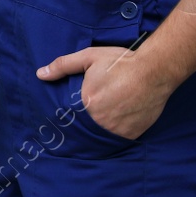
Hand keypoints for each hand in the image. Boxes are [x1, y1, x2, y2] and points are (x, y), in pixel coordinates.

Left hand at [38, 46, 173, 139]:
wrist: (155, 71)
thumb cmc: (121, 62)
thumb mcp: (88, 57)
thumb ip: (63, 66)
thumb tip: (40, 74)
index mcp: (86, 104)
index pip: (69, 116)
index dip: (68, 115)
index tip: (68, 114)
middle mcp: (100, 121)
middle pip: (84, 127)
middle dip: (83, 122)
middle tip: (87, 115)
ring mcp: (117, 130)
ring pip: (100, 135)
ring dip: (98, 129)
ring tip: (102, 117)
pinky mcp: (132, 135)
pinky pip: (117, 138)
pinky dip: (115, 132)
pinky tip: (116, 121)